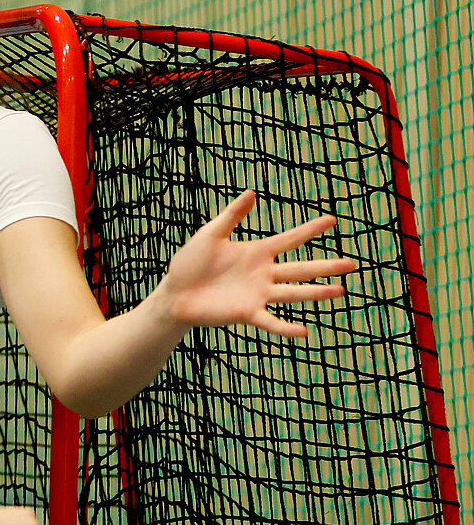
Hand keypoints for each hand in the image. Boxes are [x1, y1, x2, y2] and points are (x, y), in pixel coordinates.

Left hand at [155, 190, 353, 337]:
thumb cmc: (189, 263)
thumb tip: (252, 192)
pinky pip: (270, 321)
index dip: (310, 230)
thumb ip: (231, 215)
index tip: (332, 220)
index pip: (289, 239)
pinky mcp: (246, 313)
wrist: (173, 294)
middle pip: (300, 268)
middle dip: (326, 267)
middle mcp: (263, 274)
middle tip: (352, 264)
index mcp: (257, 252)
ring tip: (340, 291)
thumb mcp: (210, 235)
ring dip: (315, 293)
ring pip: (292, 293)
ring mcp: (257, 294)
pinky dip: (286, 328)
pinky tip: (303, 332)